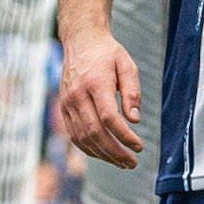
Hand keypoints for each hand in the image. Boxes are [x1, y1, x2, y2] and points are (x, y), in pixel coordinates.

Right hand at [58, 33, 142, 168]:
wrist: (81, 41)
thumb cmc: (107, 54)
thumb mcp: (127, 65)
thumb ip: (132, 92)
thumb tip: (134, 120)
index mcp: (95, 83)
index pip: (108, 117)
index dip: (124, 136)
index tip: (139, 146)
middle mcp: (77, 95)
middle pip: (94, 132)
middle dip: (115, 152)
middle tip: (132, 162)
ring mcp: (67, 103)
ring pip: (82, 137)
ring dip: (103, 154)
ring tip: (121, 163)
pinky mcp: (64, 108)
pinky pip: (74, 135)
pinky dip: (89, 149)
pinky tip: (104, 154)